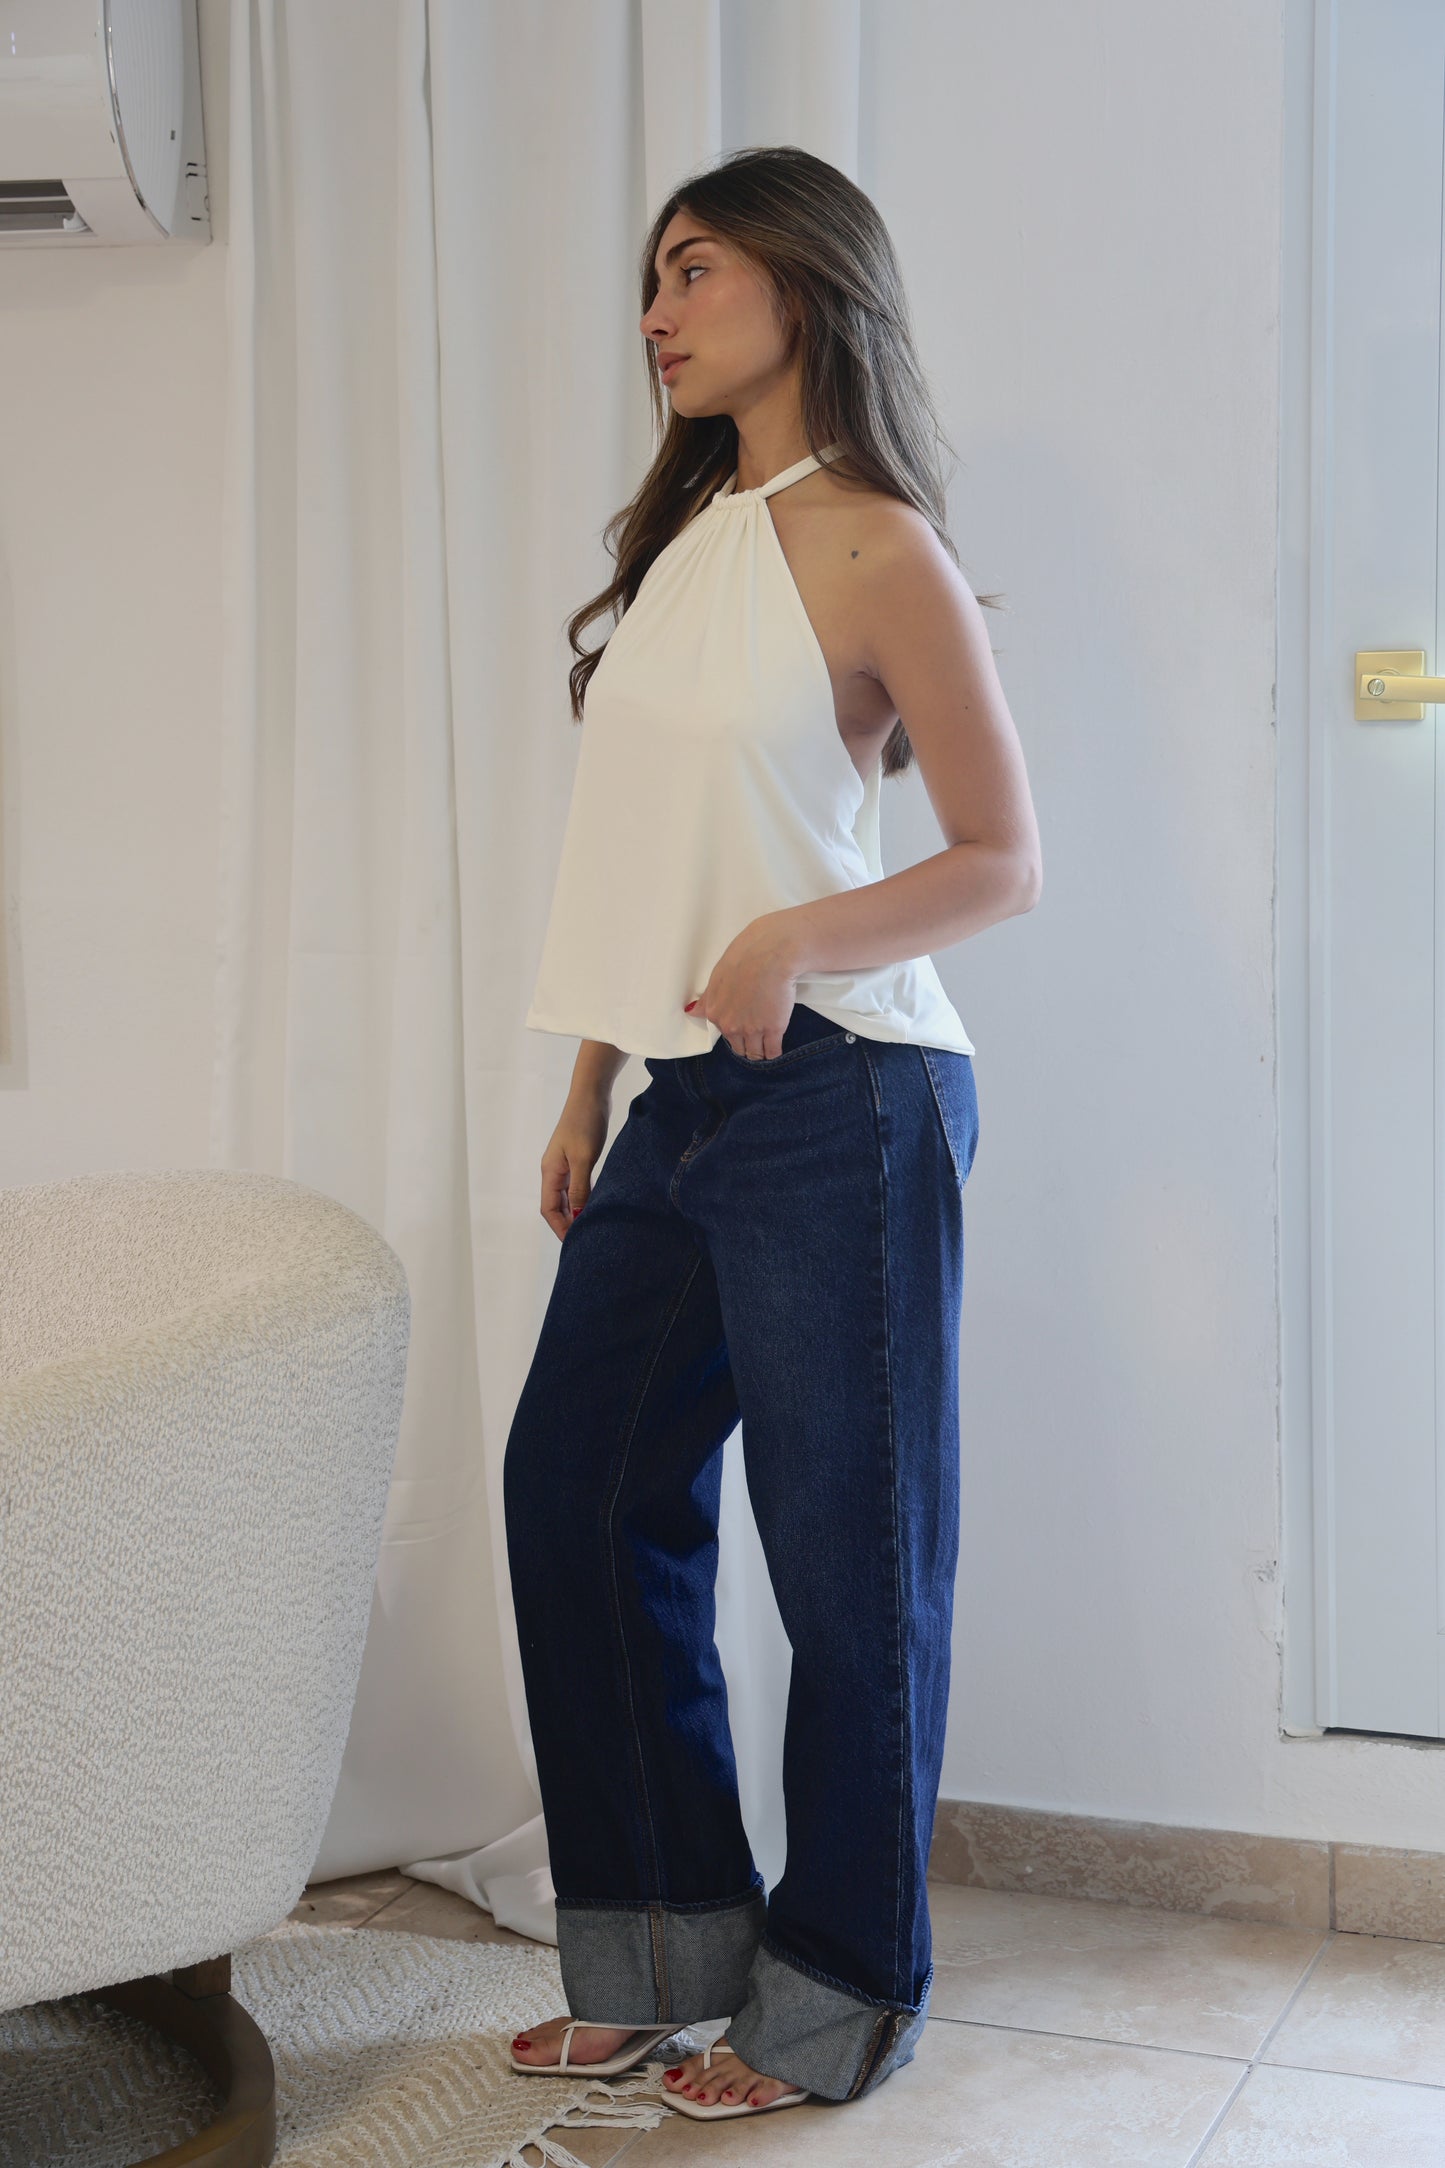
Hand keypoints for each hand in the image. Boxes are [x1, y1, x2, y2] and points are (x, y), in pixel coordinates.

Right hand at [540, 1087, 610, 1242]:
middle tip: (586, 1239)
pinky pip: (577, 1185)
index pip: (548, 1209)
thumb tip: (579, 1215)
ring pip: (567, 1196)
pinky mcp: (577, 1158)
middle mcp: (553, 1170)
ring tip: (592, 1227)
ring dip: (576, 1212)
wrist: (591, 1094)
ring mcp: (564, 1164)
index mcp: (549, 1171)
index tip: (574, 1242)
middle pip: (556, 1206)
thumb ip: (580, 1187)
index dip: (559, 1227)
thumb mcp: (583, 1158)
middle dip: (568, 1223)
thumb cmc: (585, 1122)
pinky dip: (584, 1198)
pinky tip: (596, 1205)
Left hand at [683, 913, 802, 1061]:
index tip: (743, 1027)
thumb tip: (691, 1011)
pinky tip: (776, 1047)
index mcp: (715, 1012)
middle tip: (756, 1037)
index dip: (736, 1032)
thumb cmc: (744, 958)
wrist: (770, 955)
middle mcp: (731, 1026)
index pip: (724, 1035)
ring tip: (766, 1044)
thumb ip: (707, 999)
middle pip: (739, 1048)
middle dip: (746, 1045)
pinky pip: (772, 1052)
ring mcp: (752, 1030)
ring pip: (755, 1054)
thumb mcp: (717, 977)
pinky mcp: (774, 1029)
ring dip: (760, 1051)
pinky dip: (774, 1052)